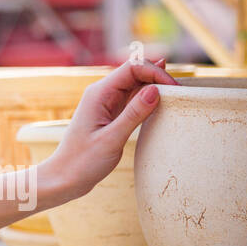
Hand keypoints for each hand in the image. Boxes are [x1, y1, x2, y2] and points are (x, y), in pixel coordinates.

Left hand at [40, 57, 179, 203]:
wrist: (65, 177)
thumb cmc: (83, 161)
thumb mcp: (112, 139)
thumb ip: (134, 114)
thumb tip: (155, 90)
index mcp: (98, 94)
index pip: (132, 68)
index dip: (155, 72)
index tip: (176, 89)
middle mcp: (101, 93)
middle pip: (134, 72)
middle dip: (157, 77)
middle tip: (181, 92)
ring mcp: (105, 103)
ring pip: (134, 85)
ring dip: (154, 85)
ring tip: (177, 93)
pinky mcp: (110, 114)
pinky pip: (131, 98)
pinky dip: (147, 97)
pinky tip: (161, 97)